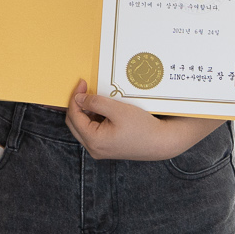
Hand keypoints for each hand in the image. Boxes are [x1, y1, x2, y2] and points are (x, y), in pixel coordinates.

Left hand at [65, 79, 221, 160]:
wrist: (161, 142)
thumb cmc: (142, 126)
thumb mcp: (118, 110)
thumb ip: (95, 102)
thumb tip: (78, 98)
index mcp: (94, 140)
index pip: (74, 116)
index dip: (75, 97)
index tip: (82, 83)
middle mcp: (94, 149)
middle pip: (75, 124)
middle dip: (77, 105)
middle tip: (84, 89)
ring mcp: (100, 150)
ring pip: (83, 128)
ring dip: (85, 112)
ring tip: (94, 97)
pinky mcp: (107, 148)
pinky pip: (93, 132)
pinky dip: (94, 119)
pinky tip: (102, 109)